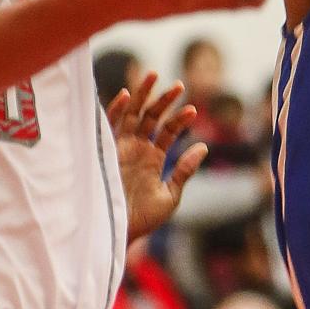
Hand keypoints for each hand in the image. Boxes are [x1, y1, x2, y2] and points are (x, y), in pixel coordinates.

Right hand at [107, 72, 206, 241]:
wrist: (119, 234)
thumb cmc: (143, 219)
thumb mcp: (170, 195)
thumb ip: (184, 171)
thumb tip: (202, 146)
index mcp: (152, 158)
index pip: (168, 131)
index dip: (180, 119)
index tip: (194, 110)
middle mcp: (137, 148)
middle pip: (151, 117)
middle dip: (163, 100)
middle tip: (179, 85)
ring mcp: (122, 148)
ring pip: (132, 114)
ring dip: (142, 95)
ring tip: (154, 75)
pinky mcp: (107, 151)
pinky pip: (109, 126)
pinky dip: (115, 109)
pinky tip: (126, 94)